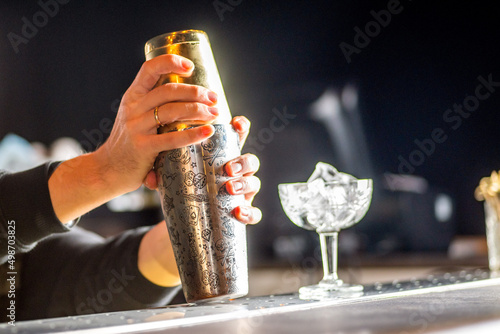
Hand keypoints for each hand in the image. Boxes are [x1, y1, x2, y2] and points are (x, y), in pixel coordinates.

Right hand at [49, 54, 218, 222]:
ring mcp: (136, 128)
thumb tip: (193, 99)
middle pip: (168, 90)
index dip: (170, 62)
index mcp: (133, 96)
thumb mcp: (136, 117)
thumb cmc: (129, 143)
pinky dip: (193, 134)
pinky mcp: (142, 148)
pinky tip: (208, 132)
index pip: (149, 69)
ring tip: (214, 113)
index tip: (191, 66)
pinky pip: (172, 138)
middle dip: (195, 92)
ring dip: (198, 110)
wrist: (106, 170)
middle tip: (214, 98)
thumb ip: (155, 107)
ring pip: (172, 111)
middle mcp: (133, 109)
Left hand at [138, 116, 261, 286]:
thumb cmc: (185, 187)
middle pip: (250, 160)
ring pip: (254, 183)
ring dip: (244, 184)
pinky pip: (254, 212)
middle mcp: (238, 171)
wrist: (191, 216)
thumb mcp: (176, 175)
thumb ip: (165, 173)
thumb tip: (151, 179)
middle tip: (227, 168)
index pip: (237, 137)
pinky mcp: (244, 210)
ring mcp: (244, 191)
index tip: (235, 123)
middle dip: (242, 162)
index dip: (241, 127)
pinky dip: (249, 212)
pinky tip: (237, 213)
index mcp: (224, 156)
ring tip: (229, 188)